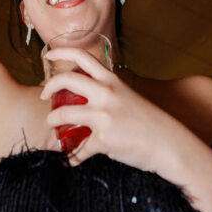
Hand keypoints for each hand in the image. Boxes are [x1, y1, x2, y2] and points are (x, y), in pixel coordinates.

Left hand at [40, 47, 187, 176]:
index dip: (62, 51)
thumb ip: (108, 93)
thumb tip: (88, 98)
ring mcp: (104, 115)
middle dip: (49, 87)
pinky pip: (80, 149)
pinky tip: (71, 160)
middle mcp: (106, 93)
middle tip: (44, 96)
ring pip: (64, 113)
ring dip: (52, 121)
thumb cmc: (149, 121)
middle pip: (67, 80)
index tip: (50, 54)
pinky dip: (73, 156)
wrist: (168, 142)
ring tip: (51, 125)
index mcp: (112, 80)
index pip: (83, 56)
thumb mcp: (128, 97)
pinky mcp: (104, 138)